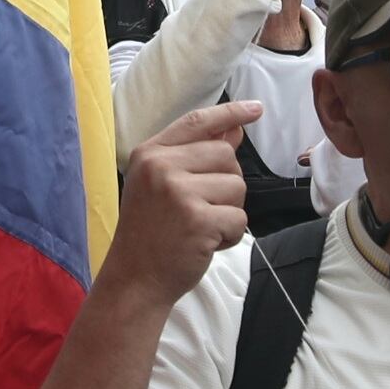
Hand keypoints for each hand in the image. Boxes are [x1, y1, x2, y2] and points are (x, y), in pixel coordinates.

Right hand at [99, 103, 259, 303]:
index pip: (197, 123)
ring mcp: (178, 192)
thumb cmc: (150, 233)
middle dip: (226, 183)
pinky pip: (240, 218)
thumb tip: (235, 131)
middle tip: (201, 208)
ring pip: (237, 186)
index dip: (230, 113)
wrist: (134, 280)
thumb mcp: (161, 186)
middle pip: (226, 155)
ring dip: (229, 211)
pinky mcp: (198, 220)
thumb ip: (195, 155)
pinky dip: (230, 235)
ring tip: (200, 227)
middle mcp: (161, 167)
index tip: (256, 109)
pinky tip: (206, 243)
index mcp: (149, 154)